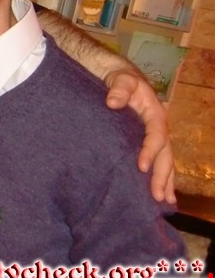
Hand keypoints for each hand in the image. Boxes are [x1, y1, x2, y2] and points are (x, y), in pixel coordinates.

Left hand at [104, 68, 174, 203]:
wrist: (116, 76)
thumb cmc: (119, 78)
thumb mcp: (120, 78)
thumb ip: (119, 88)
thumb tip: (112, 102)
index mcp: (155, 113)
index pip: (157, 135)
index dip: (151, 151)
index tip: (141, 167)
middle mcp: (158, 127)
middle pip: (165, 154)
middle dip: (163, 175)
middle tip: (157, 196)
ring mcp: (152, 135)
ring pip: (164, 160)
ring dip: (165, 180)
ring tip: (164, 202)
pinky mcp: (143, 140)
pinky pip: (155, 160)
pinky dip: (158, 176)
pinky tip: (157, 193)